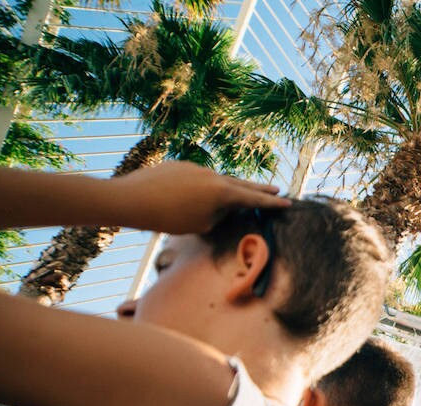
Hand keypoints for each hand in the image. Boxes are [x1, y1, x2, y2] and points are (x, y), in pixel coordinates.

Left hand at [109, 161, 289, 233]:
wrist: (132, 199)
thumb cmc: (168, 218)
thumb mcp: (201, 224)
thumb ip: (219, 215)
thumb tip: (223, 208)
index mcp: (222, 192)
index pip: (253, 199)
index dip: (272, 203)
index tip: (288, 203)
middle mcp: (213, 175)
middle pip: (241, 183)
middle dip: (259, 188)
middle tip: (276, 189)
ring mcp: (196, 167)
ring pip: (219, 179)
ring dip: (230, 187)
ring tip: (239, 194)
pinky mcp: (179, 165)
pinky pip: (198, 177)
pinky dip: (204, 186)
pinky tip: (194, 196)